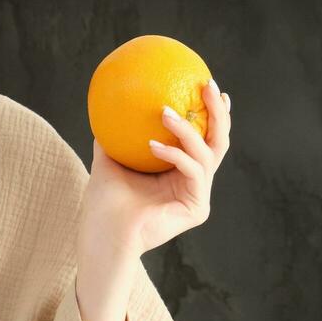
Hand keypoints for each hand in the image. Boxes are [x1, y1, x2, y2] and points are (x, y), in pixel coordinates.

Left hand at [80, 79, 231, 265]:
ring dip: (187, 129)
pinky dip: (175, 154)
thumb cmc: (104, 203)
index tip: (208, 85)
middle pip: (218, 141)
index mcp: (179, 172)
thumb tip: (109, 105)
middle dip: (218, 112)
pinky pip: (194, 171)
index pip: (202, 137)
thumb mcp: (108, 159)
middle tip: (209, 87)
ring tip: (165, 112)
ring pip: (208, 153)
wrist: (104, 234)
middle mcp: (193, 182)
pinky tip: (153, 145)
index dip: (211, 113)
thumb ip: (114, 135)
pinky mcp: (197, 207)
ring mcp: (198, 195)